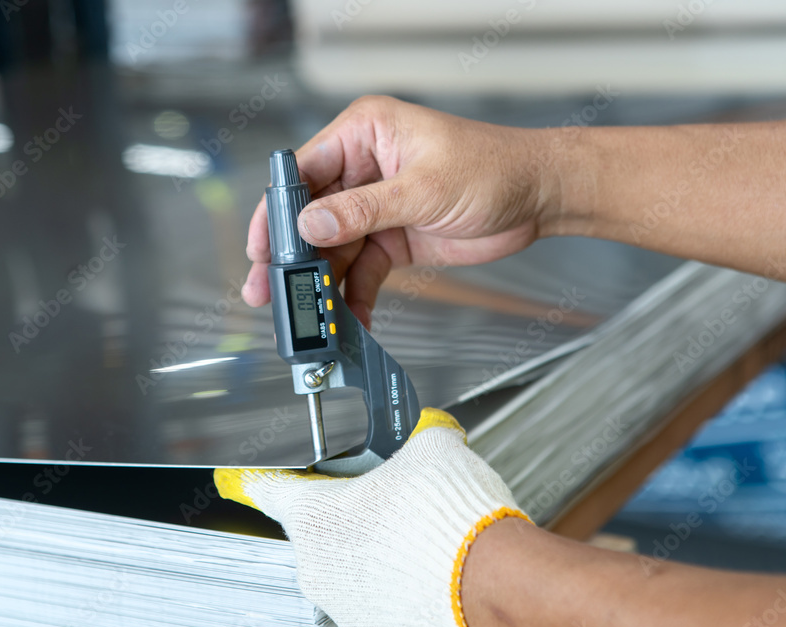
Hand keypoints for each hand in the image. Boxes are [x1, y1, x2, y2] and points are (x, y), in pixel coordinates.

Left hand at [214, 408, 528, 626]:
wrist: (496, 587)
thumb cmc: (453, 522)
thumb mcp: (430, 447)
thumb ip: (411, 434)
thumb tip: (423, 429)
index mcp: (313, 516)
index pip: (266, 487)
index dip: (258, 472)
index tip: (241, 473)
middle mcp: (318, 565)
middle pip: (314, 522)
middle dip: (342, 503)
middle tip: (380, 486)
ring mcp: (346, 602)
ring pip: (344, 557)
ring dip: (367, 539)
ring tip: (412, 521)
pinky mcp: (377, 626)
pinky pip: (370, 587)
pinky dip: (387, 570)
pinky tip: (423, 553)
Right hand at [242, 95, 559, 326]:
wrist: (540, 196)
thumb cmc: (495, 168)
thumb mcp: (425, 188)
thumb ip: (363, 210)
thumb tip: (311, 224)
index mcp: (365, 134)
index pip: (303, 171)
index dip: (278, 212)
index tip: (262, 248)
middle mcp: (363, 167)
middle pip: (311, 215)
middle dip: (293, 257)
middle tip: (272, 292)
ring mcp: (375, 205)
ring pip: (333, 249)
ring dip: (322, 283)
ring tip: (311, 315)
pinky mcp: (391, 237)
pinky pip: (361, 270)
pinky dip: (354, 295)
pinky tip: (349, 316)